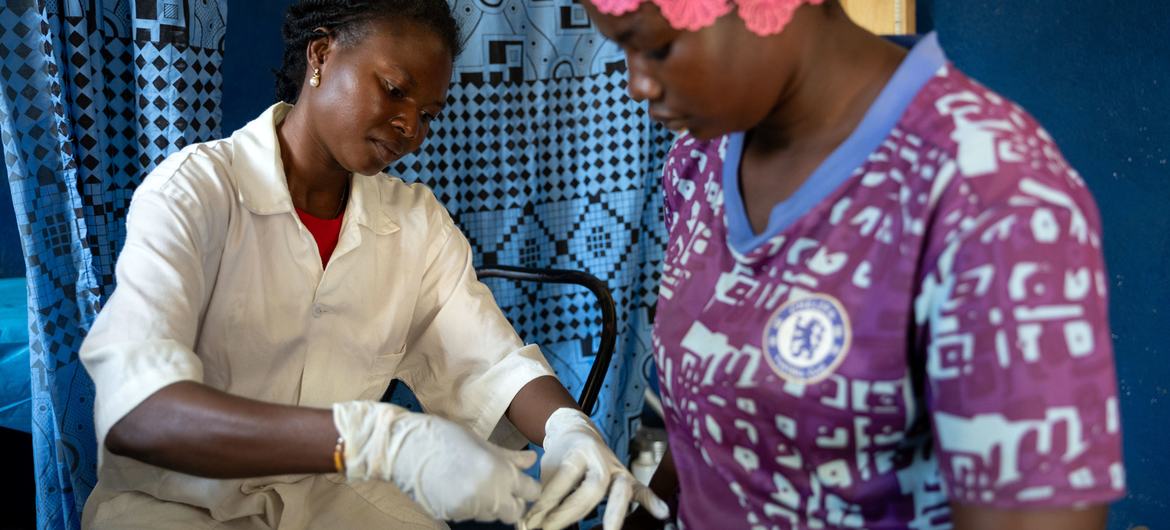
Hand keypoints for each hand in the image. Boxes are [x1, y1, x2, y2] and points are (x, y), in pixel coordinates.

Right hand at [333, 401, 540, 522]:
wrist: (404, 448)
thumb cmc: (443, 437)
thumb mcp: (481, 442)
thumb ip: (509, 456)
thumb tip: (531, 461)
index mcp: (499, 472)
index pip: (530, 493)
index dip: (527, 487)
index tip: (521, 483)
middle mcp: (487, 494)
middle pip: (515, 512)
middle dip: (513, 501)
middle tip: (502, 487)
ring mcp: (468, 508)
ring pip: (492, 515)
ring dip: (490, 503)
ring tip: (474, 482)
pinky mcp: (452, 516)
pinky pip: (471, 515)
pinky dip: (470, 505)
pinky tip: (458, 488)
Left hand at [523, 408, 669, 529]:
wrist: (577, 431)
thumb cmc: (562, 455)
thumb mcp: (547, 467)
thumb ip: (542, 495)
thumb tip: (528, 525)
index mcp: (578, 451)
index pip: (563, 480)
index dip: (546, 503)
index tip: (531, 522)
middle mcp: (602, 458)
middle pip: (593, 488)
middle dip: (571, 512)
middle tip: (550, 529)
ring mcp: (618, 468)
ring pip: (621, 489)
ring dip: (616, 512)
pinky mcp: (627, 477)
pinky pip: (641, 489)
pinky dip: (652, 500)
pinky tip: (662, 513)